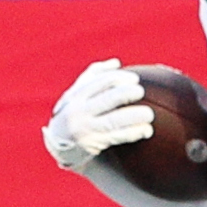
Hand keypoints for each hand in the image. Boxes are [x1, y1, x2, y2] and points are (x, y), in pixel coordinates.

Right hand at [43, 58, 153, 172]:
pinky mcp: (95, 144)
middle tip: (140, 92)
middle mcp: (80, 111)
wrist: (58, 144)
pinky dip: (135, 132)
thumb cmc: (74, 111)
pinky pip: (119, 137)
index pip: (101, 81)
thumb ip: (94, 75)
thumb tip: (116, 62)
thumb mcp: (76, 93)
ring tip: (149, 114)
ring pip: (116, 120)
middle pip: (110, 98)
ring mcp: (87, 128)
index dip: (120, 77)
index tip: (135, 79)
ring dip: (136, 116)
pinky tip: (147, 130)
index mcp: (77, 95)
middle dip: (128, 93)